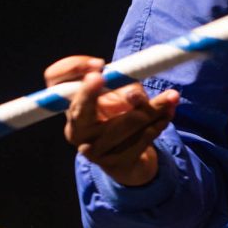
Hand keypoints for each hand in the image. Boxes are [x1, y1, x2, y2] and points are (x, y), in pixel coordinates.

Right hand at [44, 56, 179, 186]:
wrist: (127, 156)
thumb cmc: (118, 114)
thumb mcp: (116, 93)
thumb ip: (121, 84)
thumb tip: (131, 93)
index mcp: (71, 105)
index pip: (56, 82)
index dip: (72, 69)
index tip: (98, 63)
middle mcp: (75, 129)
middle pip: (78, 109)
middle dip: (91, 94)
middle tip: (103, 76)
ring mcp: (93, 151)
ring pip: (124, 124)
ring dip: (152, 108)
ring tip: (172, 97)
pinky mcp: (116, 164)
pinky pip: (142, 139)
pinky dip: (159, 123)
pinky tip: (169, 113)